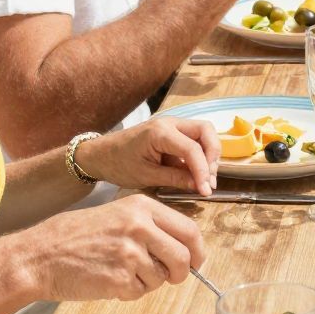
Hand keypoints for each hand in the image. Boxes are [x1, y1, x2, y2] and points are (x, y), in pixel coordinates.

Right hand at [28, 197, 204, 303]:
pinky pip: (140, 292)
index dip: (198, 250)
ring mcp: (130, 253)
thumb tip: (184, 246)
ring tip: (121, 271)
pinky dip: (129, 293)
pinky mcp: (119, 278)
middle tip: (171, 277)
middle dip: (181, 273)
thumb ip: (150, 226)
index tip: (196, 261)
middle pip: (184, 257)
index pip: (189, 230)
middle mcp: (140, 227)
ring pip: (161, 278)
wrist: (40, 255)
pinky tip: (109, 281)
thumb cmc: (76, 236)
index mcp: (142, 207)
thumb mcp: (116, 214)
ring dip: (148, 282)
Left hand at [80, 117, 219, 198]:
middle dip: (213, 155)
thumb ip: (176, 178)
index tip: (206, 190)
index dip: (203, 171)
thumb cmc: (118, 164)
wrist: (101, 155)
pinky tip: (196, 174)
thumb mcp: (146, 176)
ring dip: (209, 155)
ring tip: (205, 179)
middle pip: (206, 131)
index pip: (192, 149)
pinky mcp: (173, 133)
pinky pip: (195, 141)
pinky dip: (200, 156)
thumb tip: (201, 186)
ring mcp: (172, 126)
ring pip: (204, 134)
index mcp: (160, 132)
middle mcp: (170, 123)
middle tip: (210, 179)